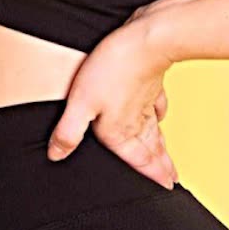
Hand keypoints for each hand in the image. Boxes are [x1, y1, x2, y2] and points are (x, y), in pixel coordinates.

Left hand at [46, 4, 179, 189]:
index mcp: (121, 132)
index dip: (150, 177)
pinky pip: (158, 107)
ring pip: (156, 132)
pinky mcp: (151, 83)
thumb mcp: (81, 103)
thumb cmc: (114, 69)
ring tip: (169, 161)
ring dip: (163, 149)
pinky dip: (161, 116)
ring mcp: (147, 102)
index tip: (165, 190)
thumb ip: (68, 132)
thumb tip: (56, 155)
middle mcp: (137, 121)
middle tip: (172, 182)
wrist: (146, 40)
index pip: (138, 162)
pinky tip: (161, 117)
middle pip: (151, 151)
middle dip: (161, 169)